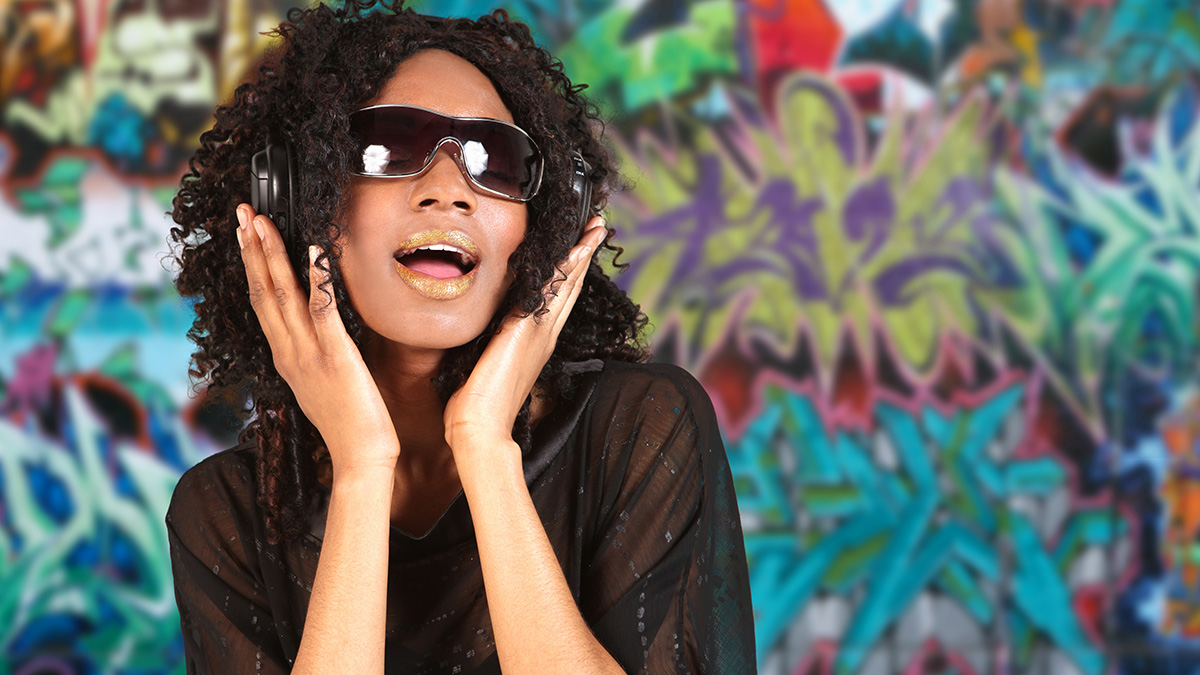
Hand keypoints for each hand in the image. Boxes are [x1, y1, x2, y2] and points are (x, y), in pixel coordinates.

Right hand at [236, 203, 399, 476]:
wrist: (360, 458)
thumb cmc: (349, 423)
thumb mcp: (322, 383)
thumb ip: (314, 354)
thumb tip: (316, 330)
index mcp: (286, 357)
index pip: (262, 303)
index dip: (252, 267)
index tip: (245, 235)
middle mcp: (289, 353)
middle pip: (263, 292)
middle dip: (252, 250)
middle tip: (242, 213)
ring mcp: (309, 354)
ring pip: (282, 296)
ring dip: (270, 255)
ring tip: (260, 222)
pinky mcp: (336, 357)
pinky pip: (323, 311)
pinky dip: (316, 279)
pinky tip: (313, 252)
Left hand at [443, 216, 607, 454]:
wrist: (479, 427)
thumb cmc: (476, 407)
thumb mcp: (482, 366)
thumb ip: (486, 347)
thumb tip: (476, 337)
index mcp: (535, 344)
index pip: (557, 301)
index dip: (570, 274)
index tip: (577, 250)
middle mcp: (544, 335)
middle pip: (571, 287)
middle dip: (583, 255)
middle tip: (596, 227)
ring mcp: (540, 332)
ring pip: (568, 284)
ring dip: (582, 253)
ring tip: (595, 228)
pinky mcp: (529, 328)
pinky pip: (554, 289)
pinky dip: (569, 266)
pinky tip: (578, 247)